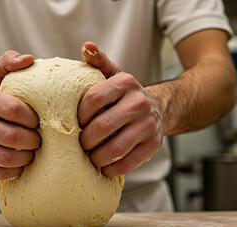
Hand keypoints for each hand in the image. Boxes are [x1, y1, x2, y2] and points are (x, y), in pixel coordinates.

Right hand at [0, 51, 40, 179]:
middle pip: (11, 137)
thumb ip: (10, 61)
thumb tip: (29, 59)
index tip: (37, 120)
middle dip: (33, 140)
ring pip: (6, 158)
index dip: (32, 117)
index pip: (14, 110)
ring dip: (26, 157)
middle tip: (39, 138)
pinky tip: (21, 162)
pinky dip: (15, 170)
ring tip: (32, 151)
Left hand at [78, 42, 164, 176]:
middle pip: (102, 126)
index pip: (93, 99)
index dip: (79, 115)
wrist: (161, 107)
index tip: (75, 123)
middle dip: (84, 140)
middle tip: (78, 145)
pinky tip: (104, 168)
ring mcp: (148, 125)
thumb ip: (99, 62)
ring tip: (89, 158)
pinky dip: (112, 169)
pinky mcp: (153, 145)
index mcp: (125, 83)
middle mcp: (139, 102)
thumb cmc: (126, 95)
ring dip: (96, 158)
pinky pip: (129, 163)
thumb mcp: (114, 75)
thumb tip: (86, 46)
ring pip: (115, 149)